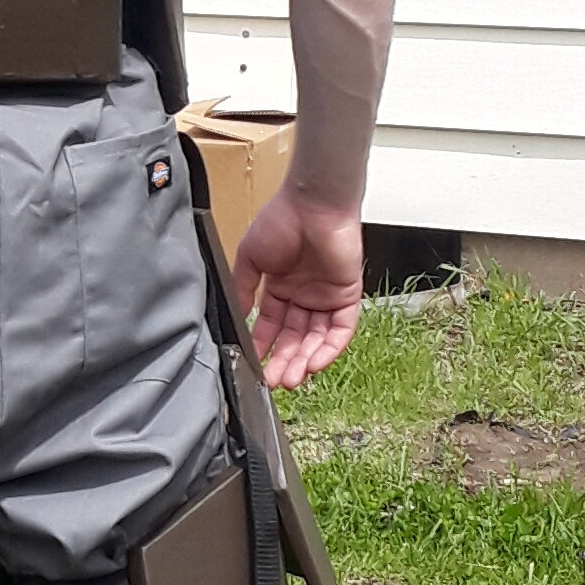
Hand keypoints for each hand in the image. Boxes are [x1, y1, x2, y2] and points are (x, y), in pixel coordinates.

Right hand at [231, 189, 363, 389]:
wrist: (312, 203)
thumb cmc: (280, 220)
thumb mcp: (250, 257)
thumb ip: (243, 288)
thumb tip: (237, 316)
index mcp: (280, 286)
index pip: (271, 325)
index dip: (263, 346)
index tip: (254, 365)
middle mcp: (304, 295)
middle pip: (294, 337)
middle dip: (283, 360)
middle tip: (274, 381)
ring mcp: (326, 296)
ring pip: (316, 338)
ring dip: (304, 360)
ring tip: (291, 379)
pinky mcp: (348, 295)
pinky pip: (341, 329)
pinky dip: (329, 348)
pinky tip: (314, 363)